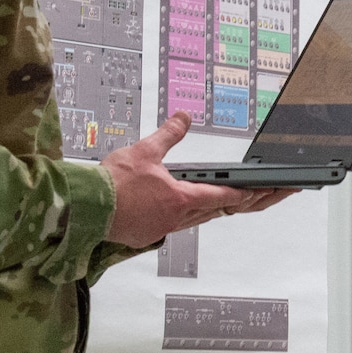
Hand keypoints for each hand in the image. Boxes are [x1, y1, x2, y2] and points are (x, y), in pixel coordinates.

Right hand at [102, 112, 293, 246]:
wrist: (82, 210)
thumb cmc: (111, 185)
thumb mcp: (144, 151)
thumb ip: (169, 134)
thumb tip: (184, 117)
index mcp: (180, 199)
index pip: (223, 196)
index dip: (247, 192)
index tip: (267, 190)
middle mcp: (175, 218)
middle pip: (217, 211)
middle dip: (246, 202)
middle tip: (269, 196)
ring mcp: (162, 229)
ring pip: (198, 219)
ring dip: (217, 210)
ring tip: (238, 203)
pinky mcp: (146, 235)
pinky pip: (176, 225)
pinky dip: (189, 216)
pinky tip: (190, 211)